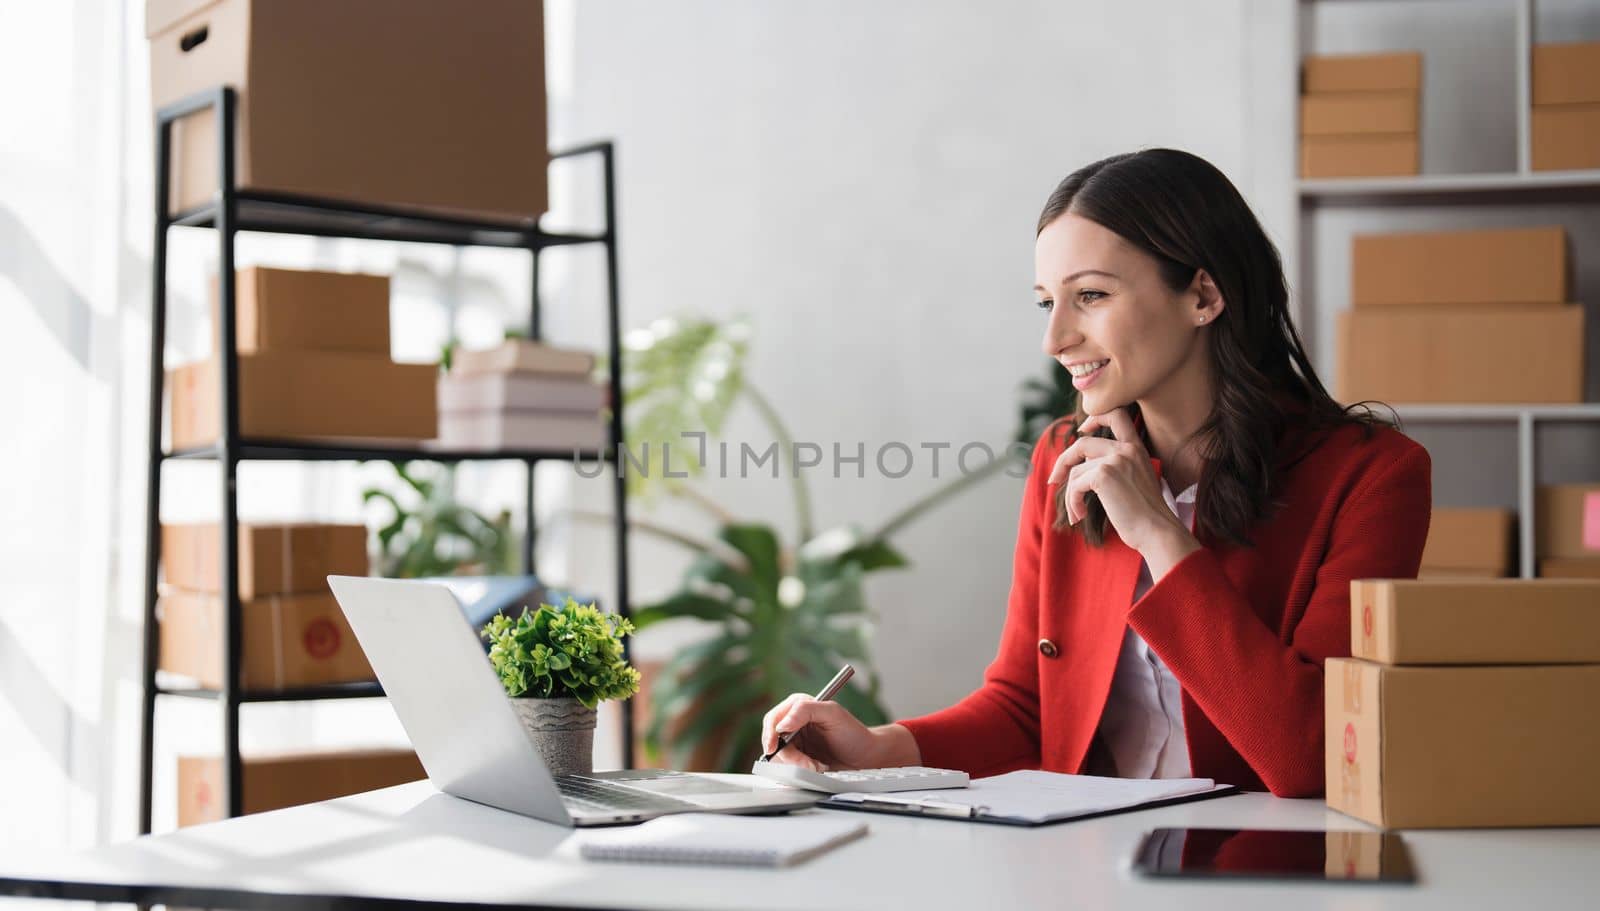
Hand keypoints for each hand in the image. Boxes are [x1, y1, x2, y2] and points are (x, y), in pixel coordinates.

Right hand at [759, 695, 882, 770]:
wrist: (864, 756)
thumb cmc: (852, 732)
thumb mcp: (832, 713)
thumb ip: (805, 711)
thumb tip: (782, 725)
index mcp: (798, 706)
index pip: (773, 719)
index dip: (770, 734)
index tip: (774, 748)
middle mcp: (793, 723)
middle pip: (772, 740)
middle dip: (789, 755)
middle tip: (807, 763)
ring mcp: (794, 742)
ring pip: (779, 757)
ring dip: (797, 764)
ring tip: (817, 765)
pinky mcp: (798, 758)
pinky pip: (788, 767)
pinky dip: (800, 770)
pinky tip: (816, 767)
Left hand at [1046, 407, 1193, 555]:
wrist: (1156, 530)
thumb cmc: (1145, 514)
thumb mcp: (1134, 480)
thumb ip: (1115, 465)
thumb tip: (1082, 462)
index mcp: (1136, 448)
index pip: (1116, 414)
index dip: (1094, 417)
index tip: (1082, 430)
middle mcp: (1126, 449)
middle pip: (1081, 444)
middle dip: (1063, 462)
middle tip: (1053, 480)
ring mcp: (1115, 459)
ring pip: (1075, 471)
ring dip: (1070, 495)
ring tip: (1077, 513)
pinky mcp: (1103, 475)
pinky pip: (1074, 485)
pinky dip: (1072, 502)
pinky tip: (1079, 516)